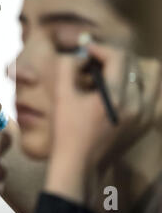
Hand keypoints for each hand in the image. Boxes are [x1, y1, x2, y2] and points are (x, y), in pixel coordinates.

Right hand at [45, 41, 160, 201]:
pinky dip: (137, 85)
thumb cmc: (67, 131)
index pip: (118, 57)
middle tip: (92, 64)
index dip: (99, 48)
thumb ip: (67, 68)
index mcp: (115, 96)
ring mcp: (145, 114)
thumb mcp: (61, 96)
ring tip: (109, 76)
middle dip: (111, 57)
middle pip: (133, 63)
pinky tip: (119, 91)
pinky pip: (152, 93)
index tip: (85, 51)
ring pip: (148, 77)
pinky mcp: (147, 123)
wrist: (80, 164)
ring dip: (128, 70)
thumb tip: (80, 56)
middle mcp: (137, 103)